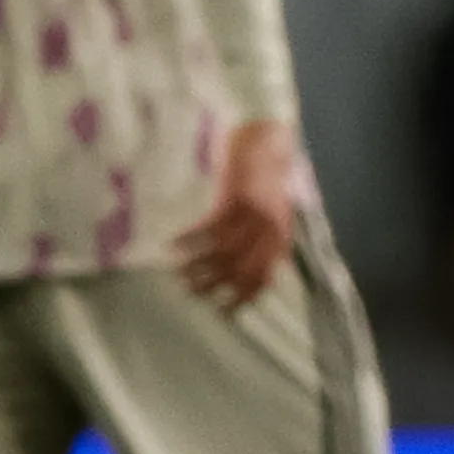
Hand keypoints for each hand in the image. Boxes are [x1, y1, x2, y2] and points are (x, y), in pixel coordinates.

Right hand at [175, 118, 303, 308]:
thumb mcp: (276, 214)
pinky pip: (210, 227)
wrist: (271, 141)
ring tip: (178, 275)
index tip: (223, 313)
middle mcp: (270, 230)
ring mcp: (254, 214)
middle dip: (214, 287)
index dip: (243, 298)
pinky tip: (174, 245)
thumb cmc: (270, 178)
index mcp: (280, 238)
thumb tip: (252, 273)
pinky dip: (190, 239)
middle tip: (190, 295)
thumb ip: (267, 242)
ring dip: (198, 267)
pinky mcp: (238, 197)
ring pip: (224, 252)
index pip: (263, 278)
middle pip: (241, 270)